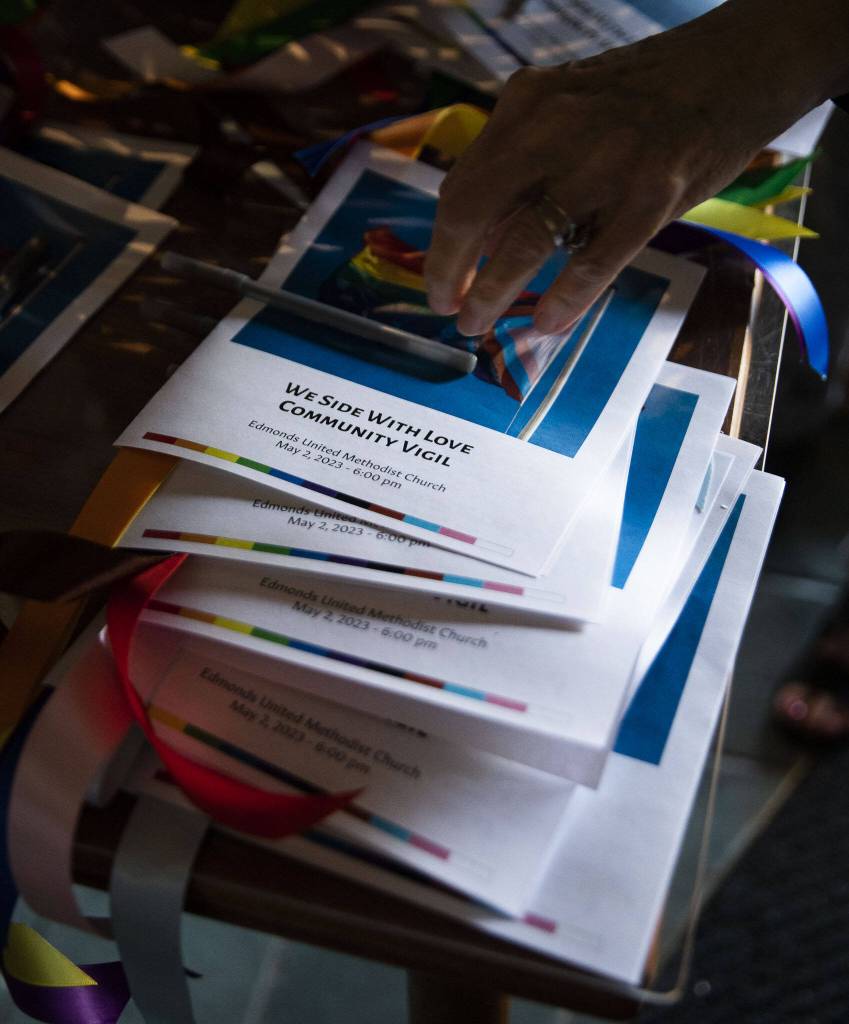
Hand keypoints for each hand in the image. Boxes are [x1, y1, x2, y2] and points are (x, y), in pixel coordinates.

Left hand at [424, 0, 845, 336]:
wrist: (732, 68)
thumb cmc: (641, 101)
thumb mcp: (566, 110)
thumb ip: (523, 165)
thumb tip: (481, 239)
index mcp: (526, 104)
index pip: (462, 185)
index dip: (443, 244)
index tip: (439, 280)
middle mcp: (553, 127)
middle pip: (473, 211)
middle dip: (449, 271)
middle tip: (448, 310)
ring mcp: (604, 161)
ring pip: (525, 242)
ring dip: (492, 294)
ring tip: (478, 324)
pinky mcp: (652, 193)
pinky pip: (593, 261)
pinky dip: (564, 300)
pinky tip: (546, 325)